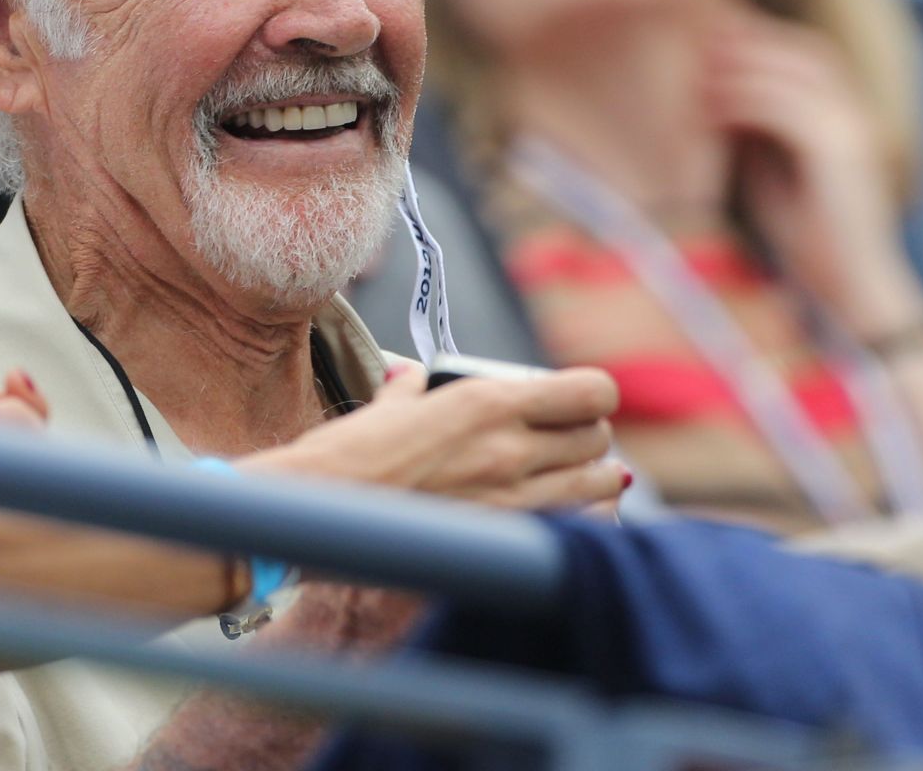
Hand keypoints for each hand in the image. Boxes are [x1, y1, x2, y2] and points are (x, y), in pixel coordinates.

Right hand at [254, 363, 626, 511]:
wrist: (323, 514)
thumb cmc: (348, 456)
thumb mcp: (386, 407)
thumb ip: (412, 389)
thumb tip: (412, 378)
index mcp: (487, 402)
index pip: (591, 392)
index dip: (591, 394)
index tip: (577, 399)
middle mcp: (511, 449)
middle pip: (598, 438)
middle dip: (589, 435)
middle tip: (569, 438)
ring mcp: (513, 502)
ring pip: (600, 486)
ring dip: (595, 478)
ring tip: (579, 477)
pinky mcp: (503, 543)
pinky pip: (578, 530)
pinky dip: (584, 521)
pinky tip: (566, 517)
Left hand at [701, 5, 922, 336]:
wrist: (848, 289)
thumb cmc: (806, 237)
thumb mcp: (772, 172)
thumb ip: (755, 132)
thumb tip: (712, 96)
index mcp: (846, 116)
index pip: (803, 52)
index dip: (756, 41)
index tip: (703, 41)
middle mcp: (856, 114)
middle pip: (801, 49)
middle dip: (747, 42)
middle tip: (694, 43)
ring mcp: (853, 129)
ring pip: (793, 70)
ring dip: (739, 66)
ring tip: (693, 72)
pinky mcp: (840, 152)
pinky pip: (785, 108)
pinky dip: (743, 101)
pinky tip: (709, 108)